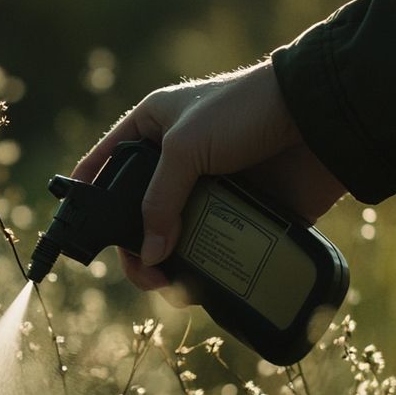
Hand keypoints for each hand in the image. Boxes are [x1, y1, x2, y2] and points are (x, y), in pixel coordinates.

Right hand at [71, 60, 346, 292]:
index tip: (75, 234)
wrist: (320, 118)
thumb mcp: (187, 147)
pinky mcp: (241, 213)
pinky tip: (199, 283)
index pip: (104, 166)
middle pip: (137, 215)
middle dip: (134, 248)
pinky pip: (213, 249)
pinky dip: (203, 270)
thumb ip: (159, 200)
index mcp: (152, 129)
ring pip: (173, 239)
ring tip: (173, 284)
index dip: (86, 197)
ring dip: (167, 266)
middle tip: (146, 272)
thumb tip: (150, 255)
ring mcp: (208, 190)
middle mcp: (176, 162)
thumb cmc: (247, 109)